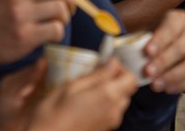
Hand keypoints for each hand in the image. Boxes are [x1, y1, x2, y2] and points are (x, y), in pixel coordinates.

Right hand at [0, 57, 136, 130]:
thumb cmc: (53, 114)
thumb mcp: (72, 86)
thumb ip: (97, 74)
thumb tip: (112, 61)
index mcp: (108, 96)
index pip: (131, 78)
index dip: (121, 68)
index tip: (107, 63)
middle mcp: (114, 110)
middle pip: (127, 89)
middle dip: (115, 79)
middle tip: (96, 74)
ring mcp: (110, 122)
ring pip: (119, 101)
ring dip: (110, 92)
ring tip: (89, 88)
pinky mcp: (104, 129)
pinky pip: (111, 111)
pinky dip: (104, 103)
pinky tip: (86, 102)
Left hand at [143, 9, 184, 93]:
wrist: (162, 56)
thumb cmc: (150, 44)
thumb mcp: (141, 36)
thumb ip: (135, 40)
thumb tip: (123, 46)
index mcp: (178, 18)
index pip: (172, 26)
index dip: (161, 39)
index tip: (147, 52)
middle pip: (184, 46)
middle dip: (165, 61)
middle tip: (148, 73)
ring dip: (174, 76)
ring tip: (156, 85)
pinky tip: (169, 89)